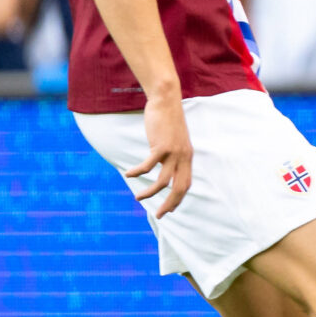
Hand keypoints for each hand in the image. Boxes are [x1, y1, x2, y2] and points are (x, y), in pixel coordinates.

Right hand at [129, 92, 193, 218]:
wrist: (166, 100)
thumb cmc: (167, 120)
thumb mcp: (173, 139)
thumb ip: (171, 153)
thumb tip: (163, 163)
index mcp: (187, 157)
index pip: (186, 183)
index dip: (179, 198)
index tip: (170, 209)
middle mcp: (184, 157)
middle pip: (180, 187)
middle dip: (170, 204)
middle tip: (160, 215)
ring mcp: (173, 152)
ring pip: (163, 181)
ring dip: (150, 193)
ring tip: (138, 198)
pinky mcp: (161, 146)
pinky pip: (148, 166)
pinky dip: (138, 172)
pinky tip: (128, 174)